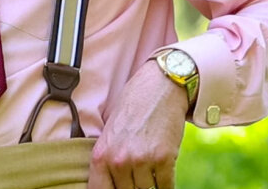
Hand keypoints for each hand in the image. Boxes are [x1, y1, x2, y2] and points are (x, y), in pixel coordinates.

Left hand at [86, 61, 187, 188]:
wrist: (159, 88)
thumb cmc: (133, 110)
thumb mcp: (110, 135)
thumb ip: (108, 162)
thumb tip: (112, 186)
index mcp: (100, 155)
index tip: (121, 187)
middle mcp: (118, 160)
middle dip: (134, 187)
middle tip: (140, 176)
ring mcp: (141, 160)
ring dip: (152, 185)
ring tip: (152, 171)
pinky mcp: (164, 158)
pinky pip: (166, 187)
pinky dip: (167, 185)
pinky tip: (164, 174)